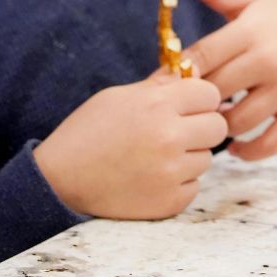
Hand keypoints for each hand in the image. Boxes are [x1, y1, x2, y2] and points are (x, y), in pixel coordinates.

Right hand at [33, 73, 226, 218]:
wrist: (59, 179)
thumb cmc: (88, 131)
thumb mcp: (121, 96)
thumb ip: (161, 86)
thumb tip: (192, 73)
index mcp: (158, 104)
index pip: (211, 94)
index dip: (201, 99)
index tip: (188, 105)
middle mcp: (169, 136)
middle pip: (218, 126)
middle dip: (202, 126)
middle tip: (179, 130)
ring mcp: (170, 172)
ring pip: (207, 158)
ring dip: (190, 156)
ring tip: (159, 155)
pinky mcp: (168, 202)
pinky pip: (194, 186)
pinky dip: (180, 182)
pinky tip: (154, 176)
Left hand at [183, 0, 276, 160]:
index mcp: (251, 30)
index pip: (201, 56)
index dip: (178, 72)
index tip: (169, 81)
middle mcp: (269, 59)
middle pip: (214, 91)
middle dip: (196, 100)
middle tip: (186, 105)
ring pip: (237, 121)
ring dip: (219, 125)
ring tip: (212, 119)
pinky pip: (267, 143)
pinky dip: (246, 150)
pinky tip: (235, 144)